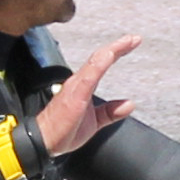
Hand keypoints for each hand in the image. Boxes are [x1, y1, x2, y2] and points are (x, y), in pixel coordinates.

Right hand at [32, 38, 139, 158]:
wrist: (44, 141)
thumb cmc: (64, 130)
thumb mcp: (95, 121)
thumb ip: (110, 112)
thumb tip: (129, 104)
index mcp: (84, 85)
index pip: (102, 63)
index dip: (118, 51)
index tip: (132, 42)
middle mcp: (79, 81)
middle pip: (100, 58)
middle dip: (119, 46)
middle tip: (135, 38)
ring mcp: (76, 87)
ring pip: (95, 62)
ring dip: (112, 51)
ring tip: (127, 42)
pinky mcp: (74, 95)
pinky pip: (88, 77)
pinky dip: (99, 65)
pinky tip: (108, 56)